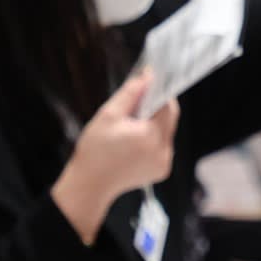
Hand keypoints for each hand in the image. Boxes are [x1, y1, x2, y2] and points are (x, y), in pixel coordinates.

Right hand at [52, 70, 179, 243]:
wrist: (90, 184)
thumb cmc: (95, 150)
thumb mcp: (108, 115)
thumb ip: (130, 94)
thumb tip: (147, 76)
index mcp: (150, 135)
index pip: (168, 105)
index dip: (160, 91)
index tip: (150, 82)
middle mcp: (163, 150)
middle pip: (170, 118)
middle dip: (157, 107)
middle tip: (137, 104)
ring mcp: (165, 162)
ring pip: (167, 132)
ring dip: (155, 124)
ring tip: (132, 127)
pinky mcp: (163, 170)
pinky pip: (164, 146)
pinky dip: (154, 139)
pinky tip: (135, 143)